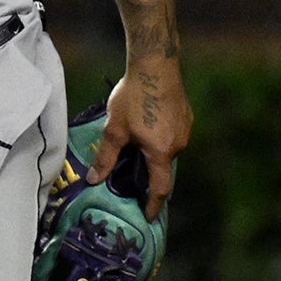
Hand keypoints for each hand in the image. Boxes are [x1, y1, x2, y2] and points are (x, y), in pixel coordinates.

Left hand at [88, 61, 190, 215]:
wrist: (155, 64)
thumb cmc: (133, 95)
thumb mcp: (114, 128)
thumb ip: (105, 157)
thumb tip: (94, 180)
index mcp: (161, 152)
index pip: (160, 188)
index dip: (153, 205)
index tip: (148, 216)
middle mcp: (178, 144)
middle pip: (161, 168)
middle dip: (147, 172)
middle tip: (129, 172)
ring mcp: (185, 130)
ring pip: (166, 151)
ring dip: (152, 152)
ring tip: (134, 141)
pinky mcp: (186, 118)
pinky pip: (172, 137)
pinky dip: (159, 138)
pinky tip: (146, 125)